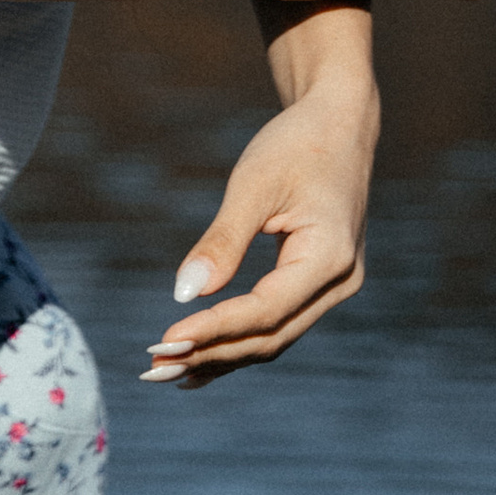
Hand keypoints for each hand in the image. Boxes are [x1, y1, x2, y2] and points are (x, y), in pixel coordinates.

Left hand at [141, 69, 377, 389]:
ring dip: (223, 356)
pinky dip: (239, 338)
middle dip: (212, 354)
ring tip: (168, 372)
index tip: (164, 341)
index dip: (213, 329)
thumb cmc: (297, 144)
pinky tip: (200, 356)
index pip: (264, 311)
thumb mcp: (254, 184)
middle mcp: (341, 282)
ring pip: (275, 337)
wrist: (340, 122)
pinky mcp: (322, 284)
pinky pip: (279, 322)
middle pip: (271, 337)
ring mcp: (336, 287)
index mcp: (331, 257)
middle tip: (154, 368)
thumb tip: (183, 294)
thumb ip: (222, 241)